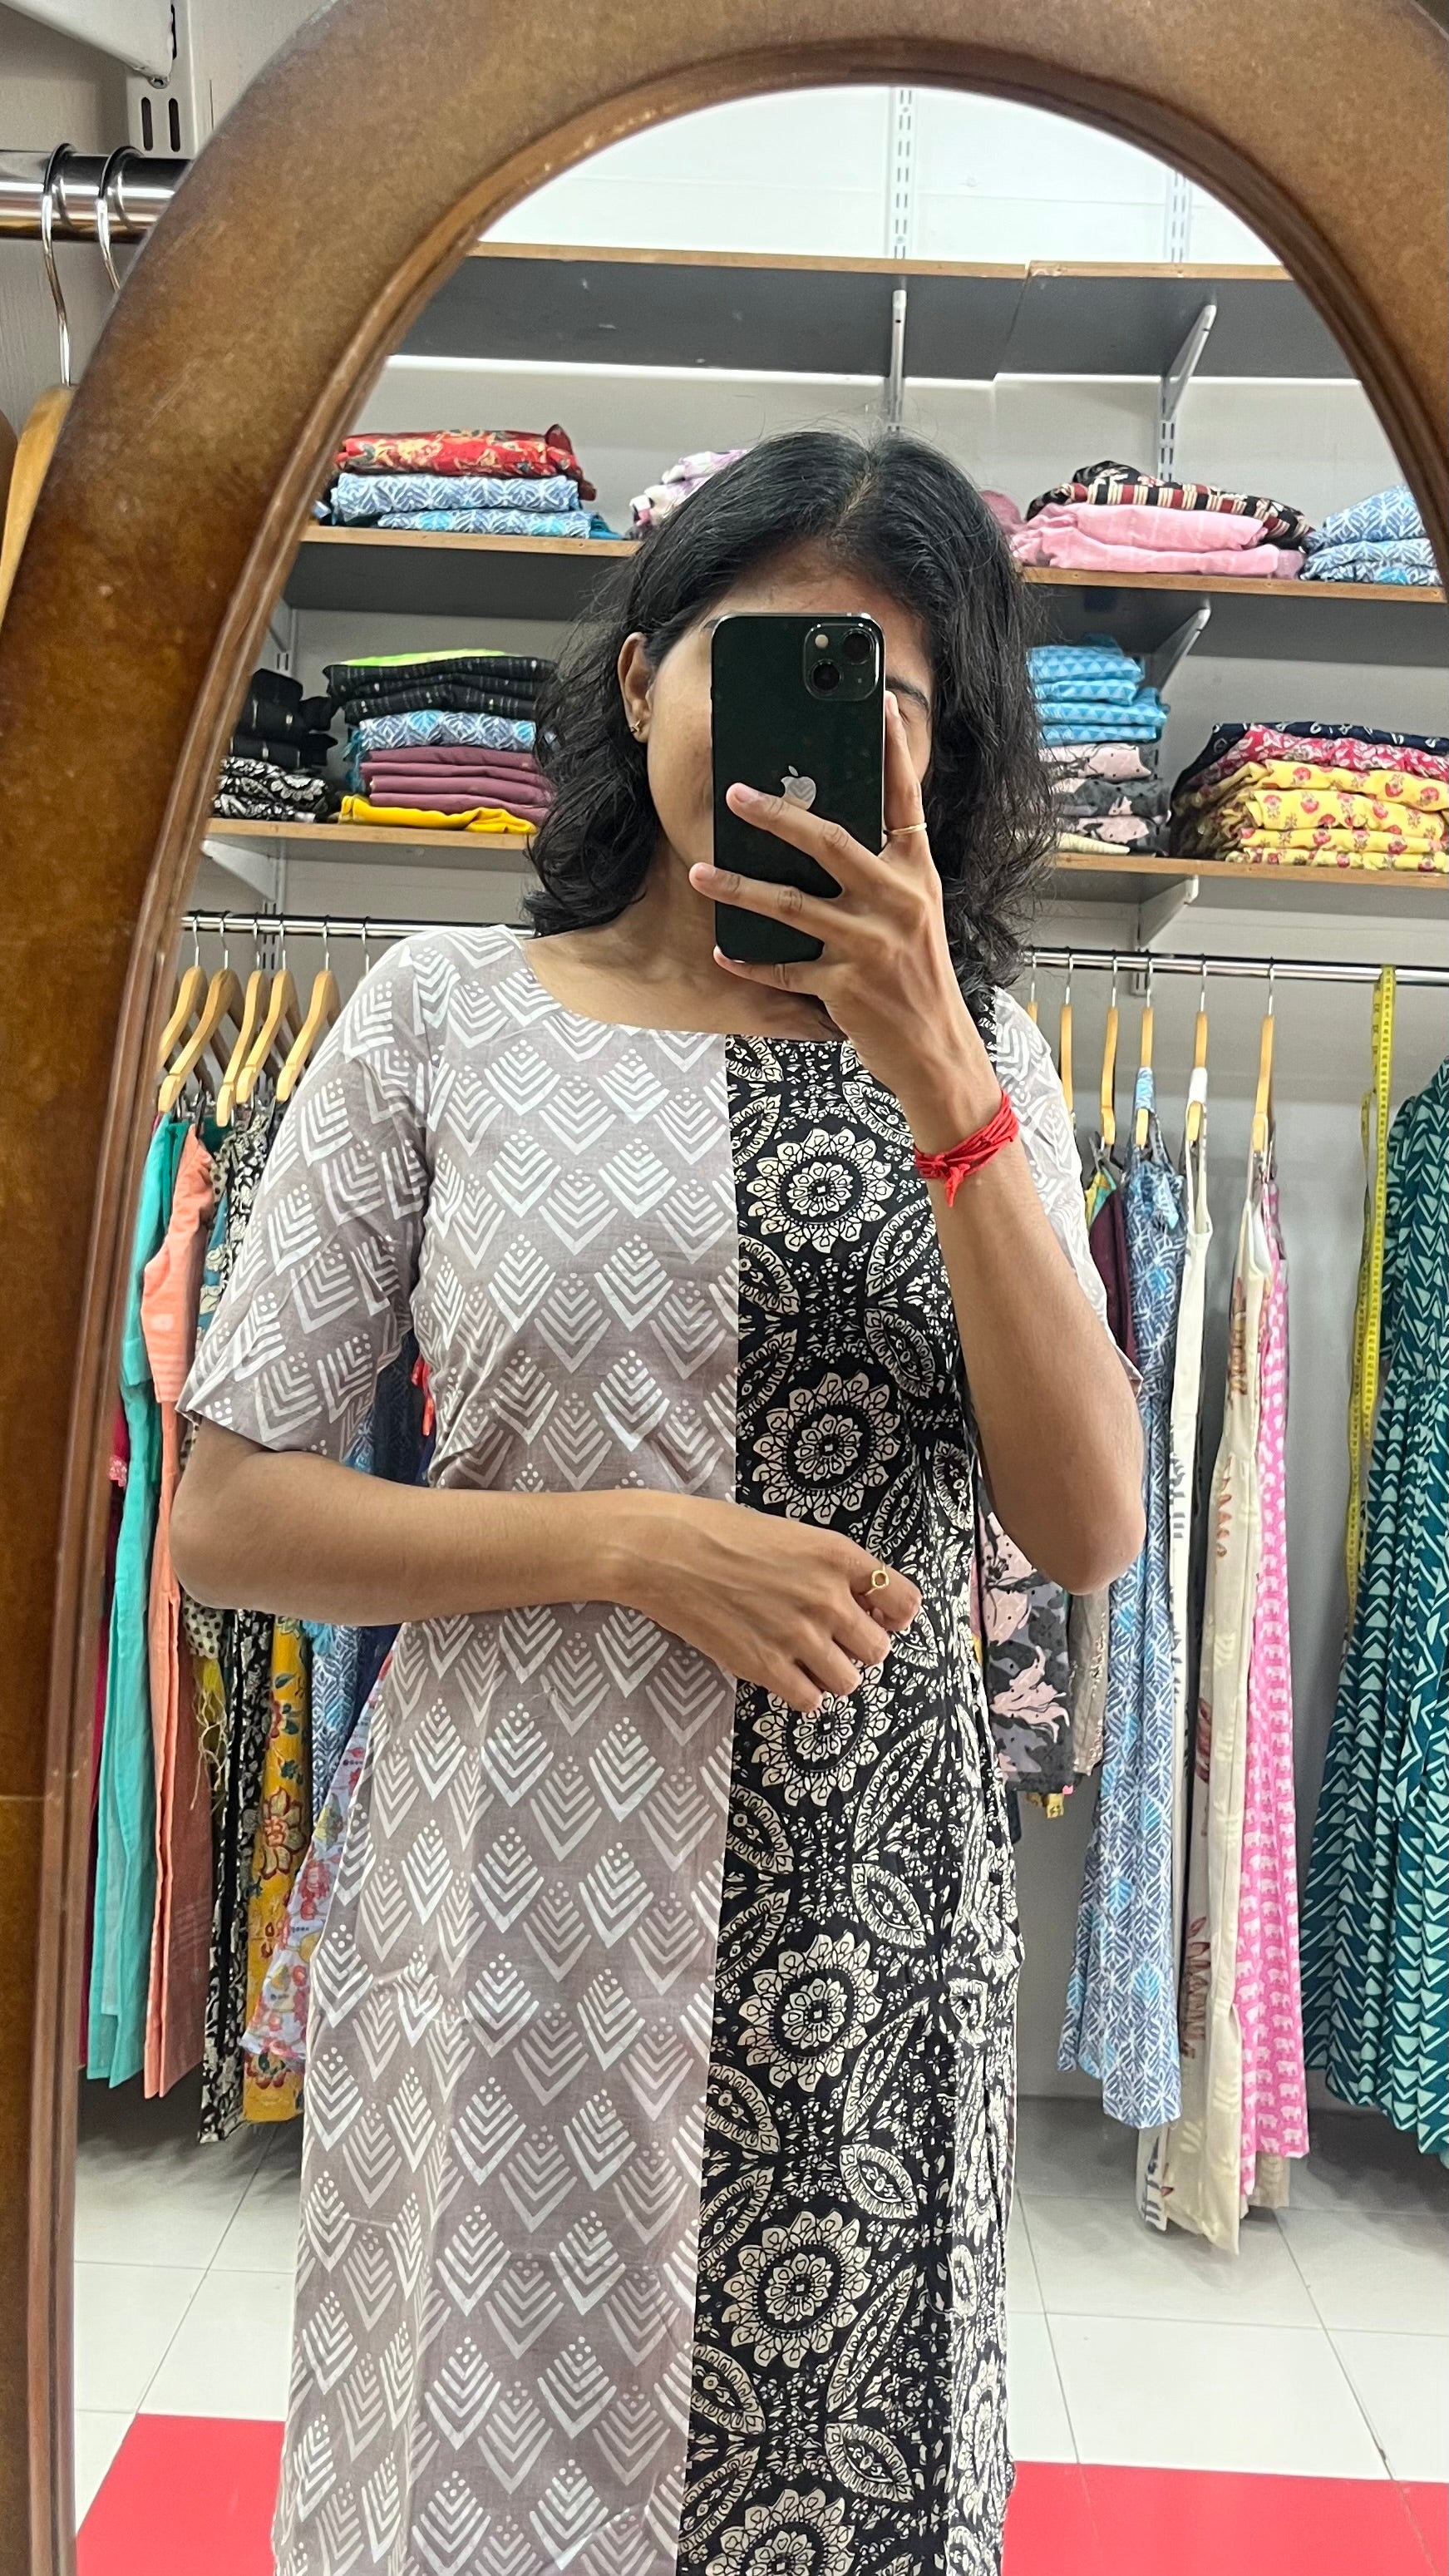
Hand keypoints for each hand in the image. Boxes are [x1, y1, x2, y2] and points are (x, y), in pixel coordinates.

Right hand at [609, 1492, 920, 1712]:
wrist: (661, 1550)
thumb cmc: (718, 1531)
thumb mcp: (789, 1533)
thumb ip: (828, 1566)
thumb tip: (856, 1600)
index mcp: (836, 1555)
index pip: (905, 1600)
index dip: (893, 1614)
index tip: (877, 1617)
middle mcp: (827, 1597)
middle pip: (878, 1649)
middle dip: (858, 1647)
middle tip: (830, 1638)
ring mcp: (798, 1635)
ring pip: (849, 1682)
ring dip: (831, 1674)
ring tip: (804, 1658)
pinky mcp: (765, 1666)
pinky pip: (810, 1701)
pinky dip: (802, 1692)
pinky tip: (782, 1671)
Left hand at [689, 691, 1001, 1145]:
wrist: (937, 1051)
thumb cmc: (918, 978)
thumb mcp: (915, 916)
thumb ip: (880, 875)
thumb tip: (820, 837)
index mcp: (918, 877)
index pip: (906, 803)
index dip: (893, 753)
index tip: (877, 705)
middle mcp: (898, 903)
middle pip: (831, 844)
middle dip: (778, 816)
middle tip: (737, 794)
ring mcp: (872, 946)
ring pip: (791, 906)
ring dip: (738, 889)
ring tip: (700, 872)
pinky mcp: (847, 986)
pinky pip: (783, 968)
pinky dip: (750, 961)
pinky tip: (724, 951)